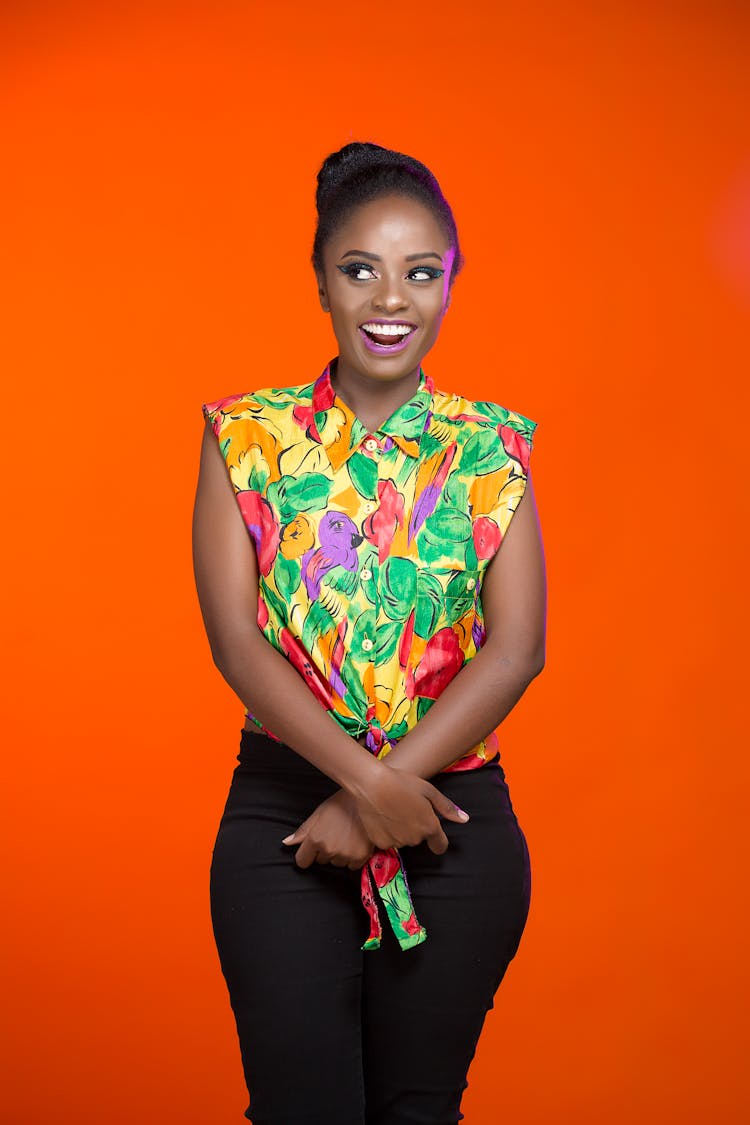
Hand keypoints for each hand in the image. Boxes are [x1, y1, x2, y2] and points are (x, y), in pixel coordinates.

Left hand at [281, 789, 375, 870]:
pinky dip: (353, 858)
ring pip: (336, 863)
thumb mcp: (319, 813)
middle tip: (335, 834)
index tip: (313, 847)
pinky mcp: (360, 858)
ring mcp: (345, 855)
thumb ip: (303, 831)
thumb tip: (287, 842)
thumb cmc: (343, 803)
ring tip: (347, 836)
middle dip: (325, 851)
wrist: (368, 800)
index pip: (302, 861)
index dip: (307, 854)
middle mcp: (329, 850)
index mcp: (316, 839)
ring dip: (339, 854)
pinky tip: (356, 842)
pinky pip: (351, 866)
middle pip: (321, 861)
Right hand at [351, 764, 469, 854]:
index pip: (440, 846)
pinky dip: (385, 832)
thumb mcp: (428, 790)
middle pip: (419, 839)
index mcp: (429, 826)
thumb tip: (464, 819)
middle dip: (415, 827)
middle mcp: (415, 838)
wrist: (371, 783)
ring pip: (402, 840)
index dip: (437, 841)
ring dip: (400, 830)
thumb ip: (447, 808)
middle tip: (405, 808)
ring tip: (391, 810)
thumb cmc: (401, 782)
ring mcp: (397, 842)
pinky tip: (381, 816)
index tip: (433, 835)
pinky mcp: (380, 843)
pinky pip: (387, 841)